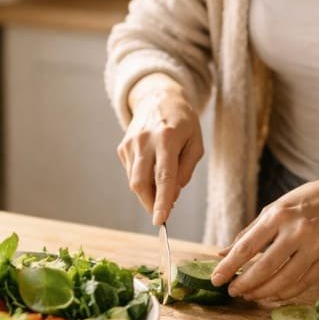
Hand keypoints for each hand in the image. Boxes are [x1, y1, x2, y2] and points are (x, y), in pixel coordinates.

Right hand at [117, 75, 203, 225]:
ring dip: (148, 192)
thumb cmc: (183, 123)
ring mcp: (130, 143)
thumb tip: (171, 196)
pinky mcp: (122, 147)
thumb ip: (185, 171)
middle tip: (163, 212)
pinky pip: (131, 172)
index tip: (160, 221)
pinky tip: (152, 167)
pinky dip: (143, 179)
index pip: (164, 177)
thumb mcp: (196, 144)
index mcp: (167, 138)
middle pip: (141, 183)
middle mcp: (144, 140)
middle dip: (151, 203)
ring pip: (134, 181)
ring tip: (162, 183)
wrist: (158, 98)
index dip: (162, 202)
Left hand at [211, 171, 318, 302]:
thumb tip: (222, 254)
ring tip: (250, 295)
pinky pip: (303, 284)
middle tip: (232, 292)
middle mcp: (297, 230)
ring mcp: (316, 246)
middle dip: (245, 284)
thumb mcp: (275, 208)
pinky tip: (272, 295)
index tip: (215, 280)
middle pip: (265, 268)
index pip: (247, 247)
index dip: (229, 267)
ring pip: (284, 280)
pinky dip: (285, 293)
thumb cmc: (307, 201)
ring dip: (263, 293)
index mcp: (278, 215)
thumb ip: (249, 233)